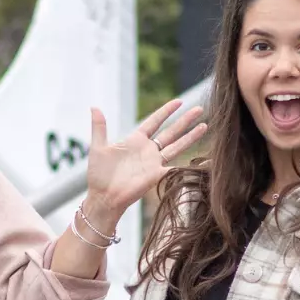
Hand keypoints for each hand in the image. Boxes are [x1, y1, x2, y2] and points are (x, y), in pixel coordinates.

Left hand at [81, 99, 207, 230]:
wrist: (103, 197)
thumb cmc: (98, 175)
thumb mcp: (98, 147)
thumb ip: (99, 127)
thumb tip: (94, 106)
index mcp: (135, 140)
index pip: (154, 121)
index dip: (166, 111)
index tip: (178, 102)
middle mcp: (148, 150)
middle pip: (171, 131)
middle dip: (185, 120)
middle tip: (200, 109)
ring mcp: (154, 162)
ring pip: (177, 146)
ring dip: (191, 136)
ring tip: (205, 125)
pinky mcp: (157, 175)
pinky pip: (176, 168)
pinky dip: (189, 164)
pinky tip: (202, 159)